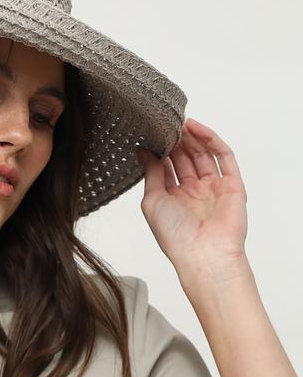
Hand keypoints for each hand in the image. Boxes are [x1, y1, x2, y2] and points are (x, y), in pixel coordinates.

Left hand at [136, 117, 247, 272]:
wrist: (204, 254)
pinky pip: (224, 157)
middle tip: (167, 123)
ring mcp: (215, 188)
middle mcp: (195, 193)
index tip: (152, 133)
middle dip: (177, 141)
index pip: (168, 167)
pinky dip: (212, 140)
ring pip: (204, 155)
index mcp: (174, 199)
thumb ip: (151, 174)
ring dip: (193, 137)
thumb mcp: (152, 201)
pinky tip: (197, 128)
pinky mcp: (233, 185)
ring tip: (180, 122)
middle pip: (186, 158)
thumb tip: (143, 151)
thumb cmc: (175, 236)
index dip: (162, 150)